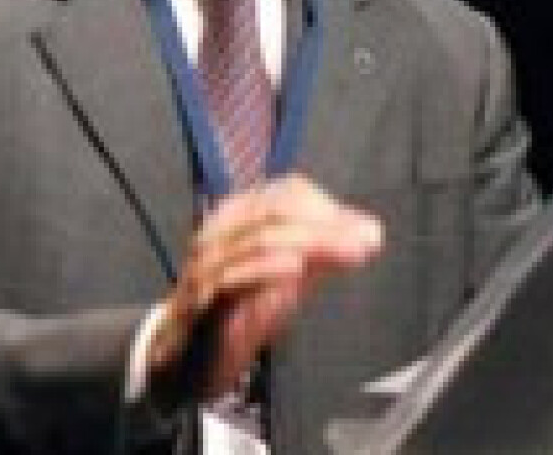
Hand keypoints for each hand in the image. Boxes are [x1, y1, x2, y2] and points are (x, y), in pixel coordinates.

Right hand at [147, 174, 382, 401]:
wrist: (183, 358)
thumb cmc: (237, 311)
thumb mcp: (288, 278)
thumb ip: (322, 255)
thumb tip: (369, 233)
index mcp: (241, 218)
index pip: (287, 193)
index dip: (328, 207)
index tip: (365, 230)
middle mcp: (222, 232)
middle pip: (275, 212)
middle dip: (326, 225)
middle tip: (366, 240)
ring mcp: (207, 265)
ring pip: (259, 239)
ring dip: (309, 242)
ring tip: (345, 251)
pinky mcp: (199, 301)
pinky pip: (233, 278)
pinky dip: (266, 270)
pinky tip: (296, 270)